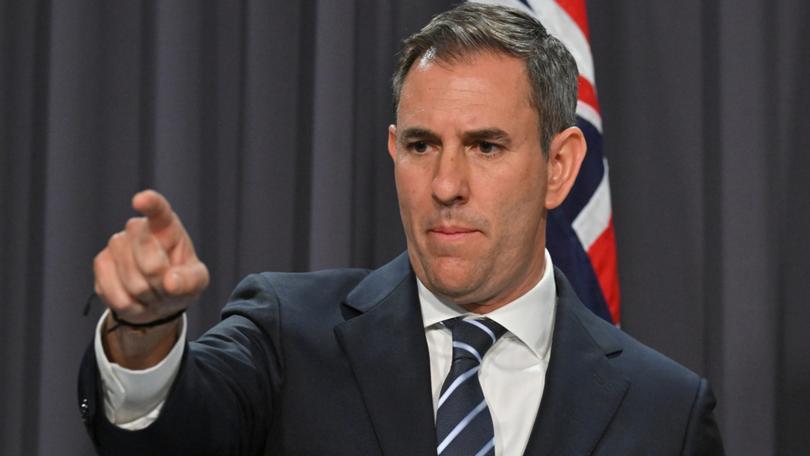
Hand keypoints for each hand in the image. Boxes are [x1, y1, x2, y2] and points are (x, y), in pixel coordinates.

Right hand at [93, 190, 208, 366]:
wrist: (156, 298)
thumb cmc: (179, 281)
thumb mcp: (196, 281)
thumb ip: (190, 280)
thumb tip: (170, 282)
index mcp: (166, 226)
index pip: (158, 210)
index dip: (149, 204)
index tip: (140, 200)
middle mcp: (138, 229)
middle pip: (150, 262)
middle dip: (161, 283)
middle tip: (166, 286)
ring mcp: (116, 245)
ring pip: (131, 280)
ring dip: (146, 295)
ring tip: (152, 292)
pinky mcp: (101, 264)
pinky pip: (113, 292)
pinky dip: (129, 304)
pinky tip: (136, 299)